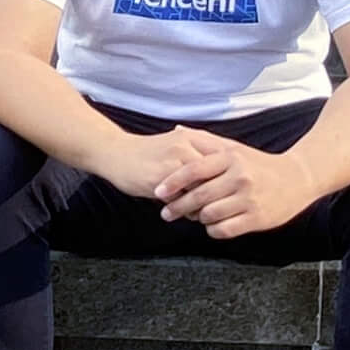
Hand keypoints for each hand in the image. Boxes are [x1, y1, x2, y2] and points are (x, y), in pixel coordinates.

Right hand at [88, 127, 223, 201]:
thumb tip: (224, 173)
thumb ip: (198, 153)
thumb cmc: (148, 153)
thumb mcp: (175, 144)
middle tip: (222, 206)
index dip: (232, 175)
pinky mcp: (160, 178)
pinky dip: (188, 209)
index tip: (233, 190)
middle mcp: (185, 145)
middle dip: (221, 192)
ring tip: (203, 213)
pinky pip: (182, 198)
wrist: (115, 153)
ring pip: (201, 187)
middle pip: (217, 173)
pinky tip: (186, 214)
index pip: (225, 155)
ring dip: (205, 203)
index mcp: (192, 136)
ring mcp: (173, 161)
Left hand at [153, 133, 317, 239]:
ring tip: (195, 216)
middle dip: (178, 206)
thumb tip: (177, 129)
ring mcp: (248, 199)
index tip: (158, 191)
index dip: (172, 182)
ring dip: (198, 218)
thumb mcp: (234, 148)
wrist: (297, 178)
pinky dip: (213, 229)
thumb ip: (206, 140)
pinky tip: (213, 224)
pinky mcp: (256, 218)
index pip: (193, 170)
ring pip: (209, 215)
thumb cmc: (259, 164)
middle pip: (198, 196)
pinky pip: (224, 229)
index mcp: (231, 158)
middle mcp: (239, 177)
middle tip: (166, 212)